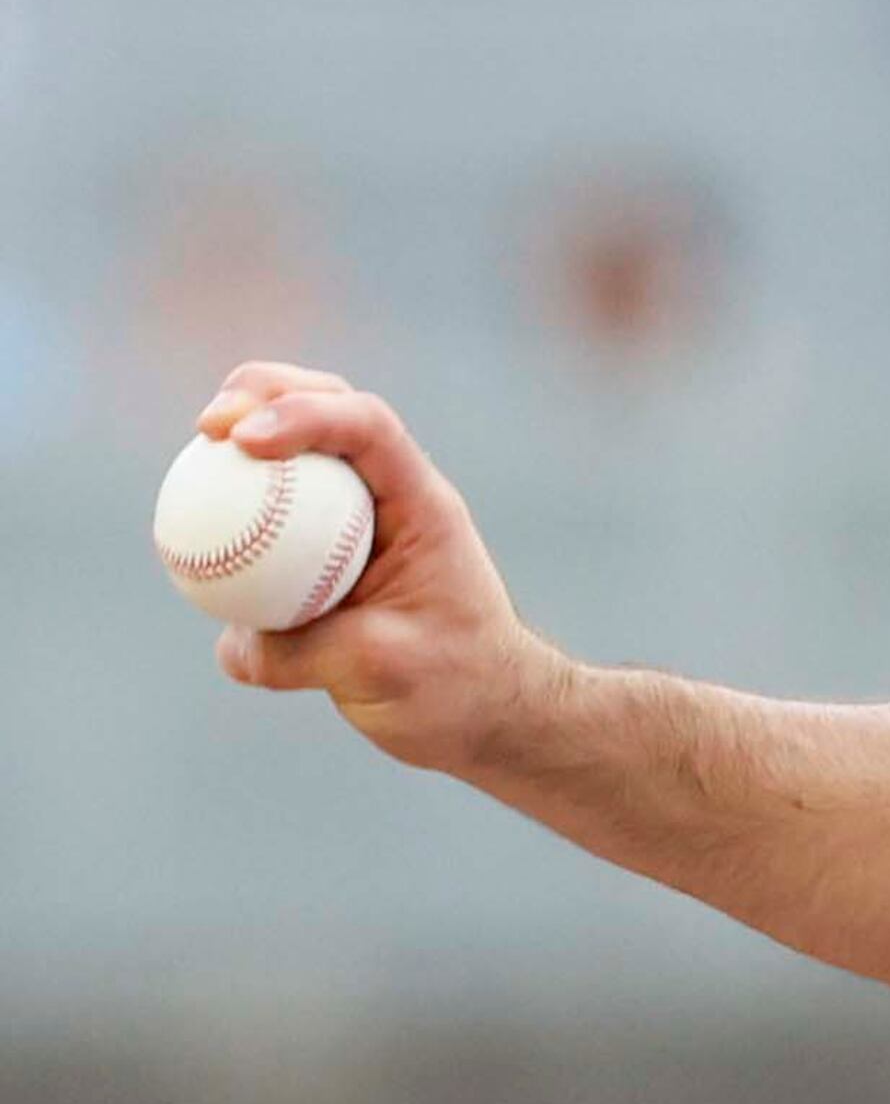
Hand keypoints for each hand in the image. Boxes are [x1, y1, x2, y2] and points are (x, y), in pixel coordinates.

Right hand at [194, 362, 567, 776]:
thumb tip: (233, 643)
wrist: (483, 710)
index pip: (369, 429)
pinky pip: (272, 514)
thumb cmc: (454, 685)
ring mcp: (356, 521)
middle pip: (331, 408)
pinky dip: (234, 503)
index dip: (305, 415)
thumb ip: (304, 652)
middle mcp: (390, 498)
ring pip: (299, 451)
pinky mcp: (325, 554)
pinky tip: (193, 522)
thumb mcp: (380, 669)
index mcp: (422, 507)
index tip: (245, 441)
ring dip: (247, 432)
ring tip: (201, 444)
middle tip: (209, 424)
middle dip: (266, 392)